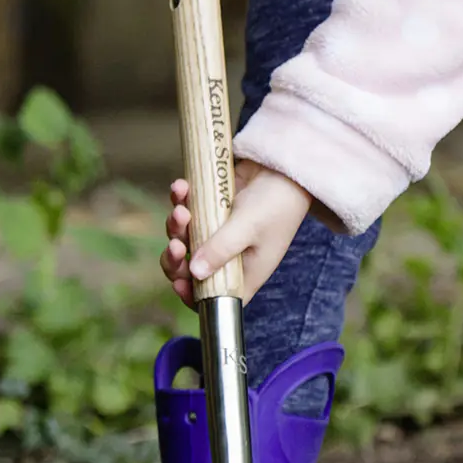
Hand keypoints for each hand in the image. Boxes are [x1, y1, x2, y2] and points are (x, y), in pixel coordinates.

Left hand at [159, 161, 314, 306]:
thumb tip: (194, 273)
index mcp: (245, 272)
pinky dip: (180, 200)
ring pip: (184, 237)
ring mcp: (217, 231)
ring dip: (176, 226)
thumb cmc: (278, 202)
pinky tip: (182, 187)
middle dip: (176, 259)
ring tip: (181, 210)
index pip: (215, 296)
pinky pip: (186, 208)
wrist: (286, 165)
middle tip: (176, 245)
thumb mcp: (250, 228)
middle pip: (190, 269)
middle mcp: (229, 255)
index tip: (179, 283)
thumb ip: (222, 250)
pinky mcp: (210, 207)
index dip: (192, 296)